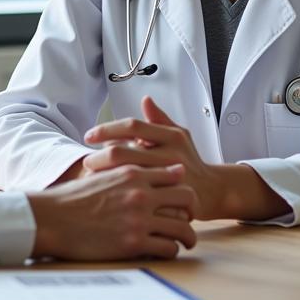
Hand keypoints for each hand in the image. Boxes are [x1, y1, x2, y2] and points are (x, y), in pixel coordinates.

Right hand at [27, 163, 197, 260]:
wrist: (52, 219)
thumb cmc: (74, 198)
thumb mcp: (102, 173)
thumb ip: (127, 169)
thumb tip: (141, 164)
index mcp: (132, 173)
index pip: (175, 175)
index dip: (182, 187)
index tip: (182, 198)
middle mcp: (140, 194)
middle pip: (186, 198)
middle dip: (192, 209)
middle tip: (189, 218)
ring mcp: (138, 219)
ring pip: (183, 227)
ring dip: (188, 235)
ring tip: (186, 241)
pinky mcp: (133, 243)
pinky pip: (168, 248)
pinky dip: (171, 250)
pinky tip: (165, 251)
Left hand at [82, 97, 223, 218]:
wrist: (212, 190)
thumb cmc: (189, 160)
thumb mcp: (179, 135)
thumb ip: (160, 119)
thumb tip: (145, 100)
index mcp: (171, 136)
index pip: (132, 126)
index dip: (108, 129)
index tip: (89, 136)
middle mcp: (171, 154)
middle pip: (125, 152)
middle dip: (100, 157)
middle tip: (87, 162)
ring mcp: (171, 178)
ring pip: (127, 175)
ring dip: (105, 175)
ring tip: (92, 176)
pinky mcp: (170, 199)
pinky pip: (137, 195)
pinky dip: (119, 192)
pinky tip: (107, 192)